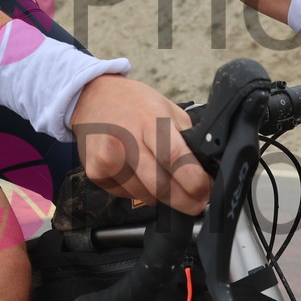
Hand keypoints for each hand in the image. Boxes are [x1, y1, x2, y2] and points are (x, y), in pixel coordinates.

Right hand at [70, 74, 211, 214]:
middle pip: (161, 186)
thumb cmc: (134, 103)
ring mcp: (108, 159)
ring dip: (163, 197)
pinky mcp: (96, 173)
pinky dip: (140, 192)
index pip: (177, 159)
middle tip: (197, 202)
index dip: (196, 182)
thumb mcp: (166, 109)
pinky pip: (128, 195)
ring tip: (165, 181)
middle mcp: (126, 140)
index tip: (208, 191)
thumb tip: (207, 170)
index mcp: (150, 121)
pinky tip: (139, 175)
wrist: (93, 98)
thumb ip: (186, 138)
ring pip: (146, 196)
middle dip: (185, 201)